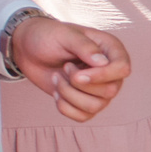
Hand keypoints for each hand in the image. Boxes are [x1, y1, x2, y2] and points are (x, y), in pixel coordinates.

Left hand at [10, 16, 129, 121]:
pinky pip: (83, 116)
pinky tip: (56, 92)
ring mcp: (99, 89)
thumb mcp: (64, 35)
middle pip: (110, 91)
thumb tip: (103, 63)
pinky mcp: (85, 102)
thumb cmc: (47, 37)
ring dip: (69, 94)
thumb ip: (85, 47)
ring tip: (57, 78)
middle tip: (65, 68)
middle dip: (79, 84)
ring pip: (95, 106)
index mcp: (110, 50)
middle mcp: (110, 72)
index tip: (77, 73)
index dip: (102, 76)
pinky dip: (65, 107)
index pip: (122, 69)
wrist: (28, 49)